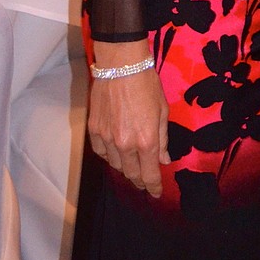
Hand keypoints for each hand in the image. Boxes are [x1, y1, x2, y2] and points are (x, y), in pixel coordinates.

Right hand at [87, 40, 169, 197]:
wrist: (121, 66)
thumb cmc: (147, 84)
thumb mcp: (162, 110)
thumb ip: (163, 138)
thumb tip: (165, 159)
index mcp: (146, 140)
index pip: (149, 174)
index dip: (153, 187)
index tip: (156, 193)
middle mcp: (125, 144)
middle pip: (131, 174)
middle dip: (140, 181)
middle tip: (145, 182)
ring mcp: (107, 138)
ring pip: (115, 165)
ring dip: (125, 168)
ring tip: (131, 165)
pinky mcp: (94, 130)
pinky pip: (101, 152)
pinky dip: (109, 156)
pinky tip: (115, 152)